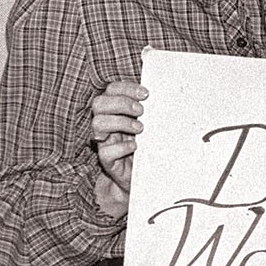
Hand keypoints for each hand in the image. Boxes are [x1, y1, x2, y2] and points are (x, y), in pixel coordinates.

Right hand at [90, 81, 146, 217]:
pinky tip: (135, 146)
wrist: (144, 177)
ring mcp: (105, 142)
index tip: (146, 94)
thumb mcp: (151, 124)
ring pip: (97, 124)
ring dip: (120, 122)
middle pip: (99, 104)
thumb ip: (152, 110)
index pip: (111, 90)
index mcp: (116, 111)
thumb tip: (169, 94)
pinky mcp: (107, 160)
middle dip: (121, 103)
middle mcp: (106, 124)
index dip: (126, 88)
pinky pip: (106, 151)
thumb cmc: (148, 145)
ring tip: (140, 129)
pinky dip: (122, 146)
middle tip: (141, 111)